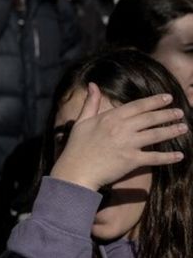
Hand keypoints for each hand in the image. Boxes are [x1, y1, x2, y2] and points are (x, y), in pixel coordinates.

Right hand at [50, 83, 186, 191]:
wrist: (75, 172)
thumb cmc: (76, 148)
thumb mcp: (81, 122)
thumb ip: (91, 103)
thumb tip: (92, 85)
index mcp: (110, 118)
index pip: (137, 106)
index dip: (154, 101)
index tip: (167, 98)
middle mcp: (121, 128)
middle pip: (150, 118)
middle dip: (167, 114)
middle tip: (180, 113)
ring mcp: (127, 144)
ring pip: (155, 135)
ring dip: (172, 131)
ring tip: (183, 128)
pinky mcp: (131, 160)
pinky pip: (154, 157)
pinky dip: (168, 157)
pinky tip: (180, 156)